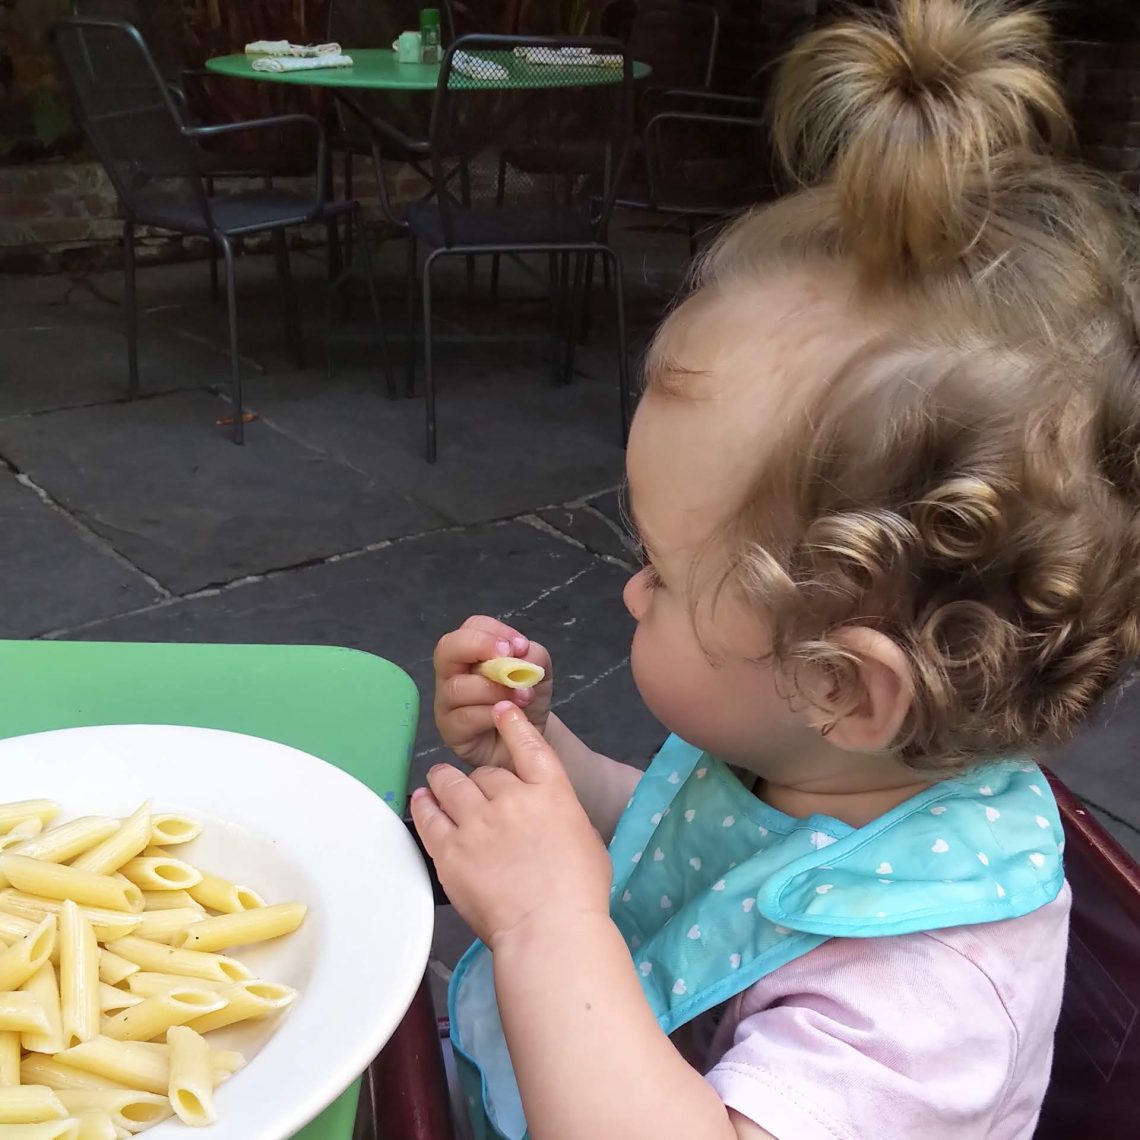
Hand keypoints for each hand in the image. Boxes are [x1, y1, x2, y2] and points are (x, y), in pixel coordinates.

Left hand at [411, 702, 611, 950]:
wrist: (549, 930)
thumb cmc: (580, 892)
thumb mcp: (585, 839)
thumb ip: (560, 817)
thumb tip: (546, 818)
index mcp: (551, 792)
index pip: (529, 745)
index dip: (512, 725)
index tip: (501, 710)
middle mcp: (511, 798)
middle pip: (486, 773)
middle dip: (481, 781)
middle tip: (478, 795)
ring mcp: (476, 822)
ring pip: (451, 785)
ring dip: (444, 781)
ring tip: (438, 782)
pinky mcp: (449, 850)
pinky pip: (429, 817)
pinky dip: (424, 805)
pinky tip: (422, 800)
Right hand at [433, 615, 552, 769]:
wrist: (527, 741)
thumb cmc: (525, 700)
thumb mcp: (538, 673)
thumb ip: (532, 656)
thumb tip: (520, 653)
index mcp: (471, 652)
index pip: (471, 627)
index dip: (494, 631)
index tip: (520, 646)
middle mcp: (452, 673)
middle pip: (447, 648)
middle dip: (480, 647)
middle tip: (509, 657)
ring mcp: (446, 703)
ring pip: (457, 687)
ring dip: (494, 689)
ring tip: (522, 696)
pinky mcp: (450, 731)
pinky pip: (464, 717)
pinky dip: (490, 714)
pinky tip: (509, 716)